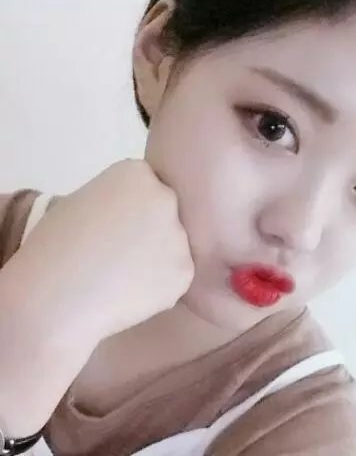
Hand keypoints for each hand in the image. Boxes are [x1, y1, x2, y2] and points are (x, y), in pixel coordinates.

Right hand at [11, 159, 193, 342]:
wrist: (53, 298)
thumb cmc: (53, 248)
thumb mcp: (80, 202)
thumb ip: (116, 201)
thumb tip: (131, 216)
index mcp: (136, 173)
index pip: (145, 186)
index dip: (129, 209)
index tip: (111, 226)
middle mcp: (165, 198)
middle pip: (165, 212)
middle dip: (149, 229)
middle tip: (120, 254)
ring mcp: (180, 235)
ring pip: (173, 246)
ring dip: (157, 259)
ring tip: (121, 278)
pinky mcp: (185, 271)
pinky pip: (176, 276)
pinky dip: (160, 287)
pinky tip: (130, 294)